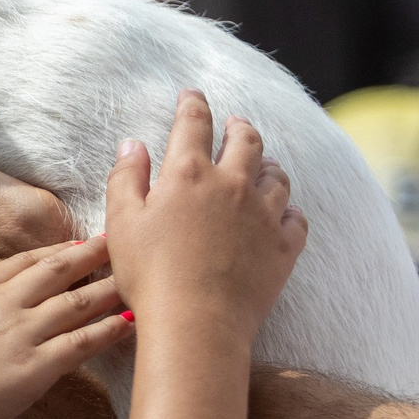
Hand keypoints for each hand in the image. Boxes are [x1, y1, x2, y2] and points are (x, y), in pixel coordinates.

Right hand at [0, 235, 132, 418]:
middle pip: (57, 271)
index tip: (76, 244)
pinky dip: (108, 331)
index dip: (53, 252)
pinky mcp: (37, 368)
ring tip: (137, 278)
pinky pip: (82, 343)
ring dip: (109, 288)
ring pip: (77, 303)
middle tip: (120, 243)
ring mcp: (22, 335)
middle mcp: (3, 305)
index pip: (22, 262)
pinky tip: (129, 322)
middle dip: (91, 255)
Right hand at [107, 91, 305, 349]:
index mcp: (189, 174)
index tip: (191, 95)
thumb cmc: (150, 275)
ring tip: (262, 165)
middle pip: (246, 141)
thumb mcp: (122, 223)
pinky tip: (283, 214)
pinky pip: (297, 219)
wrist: (196, 323)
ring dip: (269, 165)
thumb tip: (132, 145)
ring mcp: (264, 216)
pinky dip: (290, 211)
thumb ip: (126, 179)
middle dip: (240, 127)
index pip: (194, 124)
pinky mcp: (284, 248)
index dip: (192, 104)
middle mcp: (233, 185)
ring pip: (277, 176)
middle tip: (235, 124)